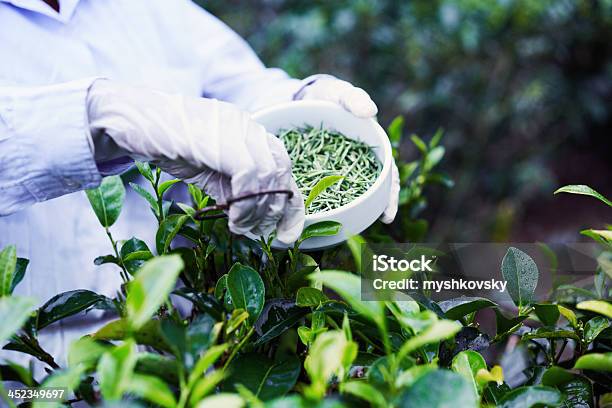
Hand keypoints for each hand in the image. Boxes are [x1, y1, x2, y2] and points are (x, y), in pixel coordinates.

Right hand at [87, 80, 304, 242]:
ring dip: (259, 211)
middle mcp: (248, 126)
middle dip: (275, 210)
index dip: (292, 204)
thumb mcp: (208, 169)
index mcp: (248, 132)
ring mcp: (235, 128)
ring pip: (270, 175)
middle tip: (258, 232)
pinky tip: (233, 218)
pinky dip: (247, 203)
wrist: (129, 119)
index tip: (289, 233)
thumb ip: (233, 187)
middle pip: (282, 172)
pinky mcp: (220, 138)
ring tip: (241, 227)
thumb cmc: (166, 143)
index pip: (284, 167)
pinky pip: (250, 174)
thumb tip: (255, 218)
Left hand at [295, 75, 399, 222]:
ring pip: (347, 195)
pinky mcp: (316, 172)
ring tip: (342, 230)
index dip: (389, 194)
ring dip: (348, 212)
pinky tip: (316, 219)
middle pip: (370, 190)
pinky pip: (322, 191)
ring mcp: (337, 170)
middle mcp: (357, 163)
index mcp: (370, 147)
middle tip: (369, 227)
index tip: (388, 213)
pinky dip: (322, 205)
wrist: (300, 99)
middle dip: (372, 209)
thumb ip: (354, 98)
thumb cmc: (326, 95)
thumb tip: (371, 111)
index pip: (386, 175)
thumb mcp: (339, 93)